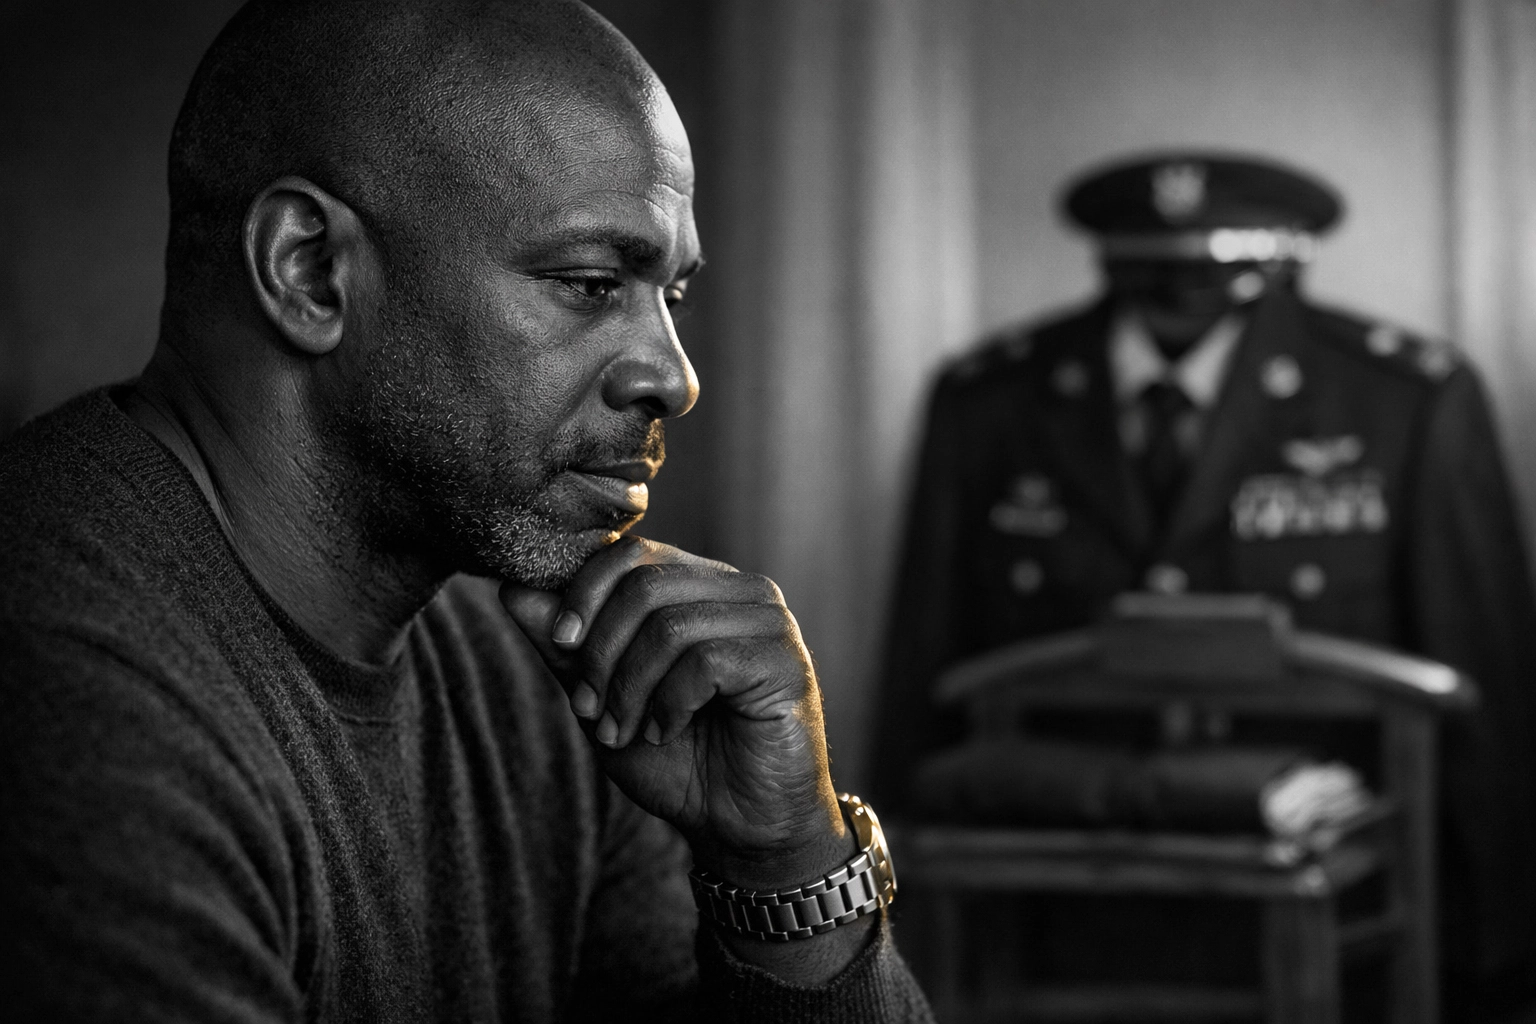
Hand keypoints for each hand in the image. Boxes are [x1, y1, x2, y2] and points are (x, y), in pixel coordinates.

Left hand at [499, 537, 850, 888]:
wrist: (740, 827)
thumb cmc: (679, 761)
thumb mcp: (604, 701)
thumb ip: (567, 648)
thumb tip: (512, 589)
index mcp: (701, 586)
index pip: (634, 551)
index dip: (584, 591)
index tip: (559, 644)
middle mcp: (741, 591)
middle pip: (646, 584)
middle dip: (601, 652)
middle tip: (590, 710)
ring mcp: (769, 622)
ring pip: (670, 625)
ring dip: (629, 688)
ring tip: (625, 731)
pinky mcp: (785, 660)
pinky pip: (706, 661)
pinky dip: (669, 704)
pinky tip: (667, 732)